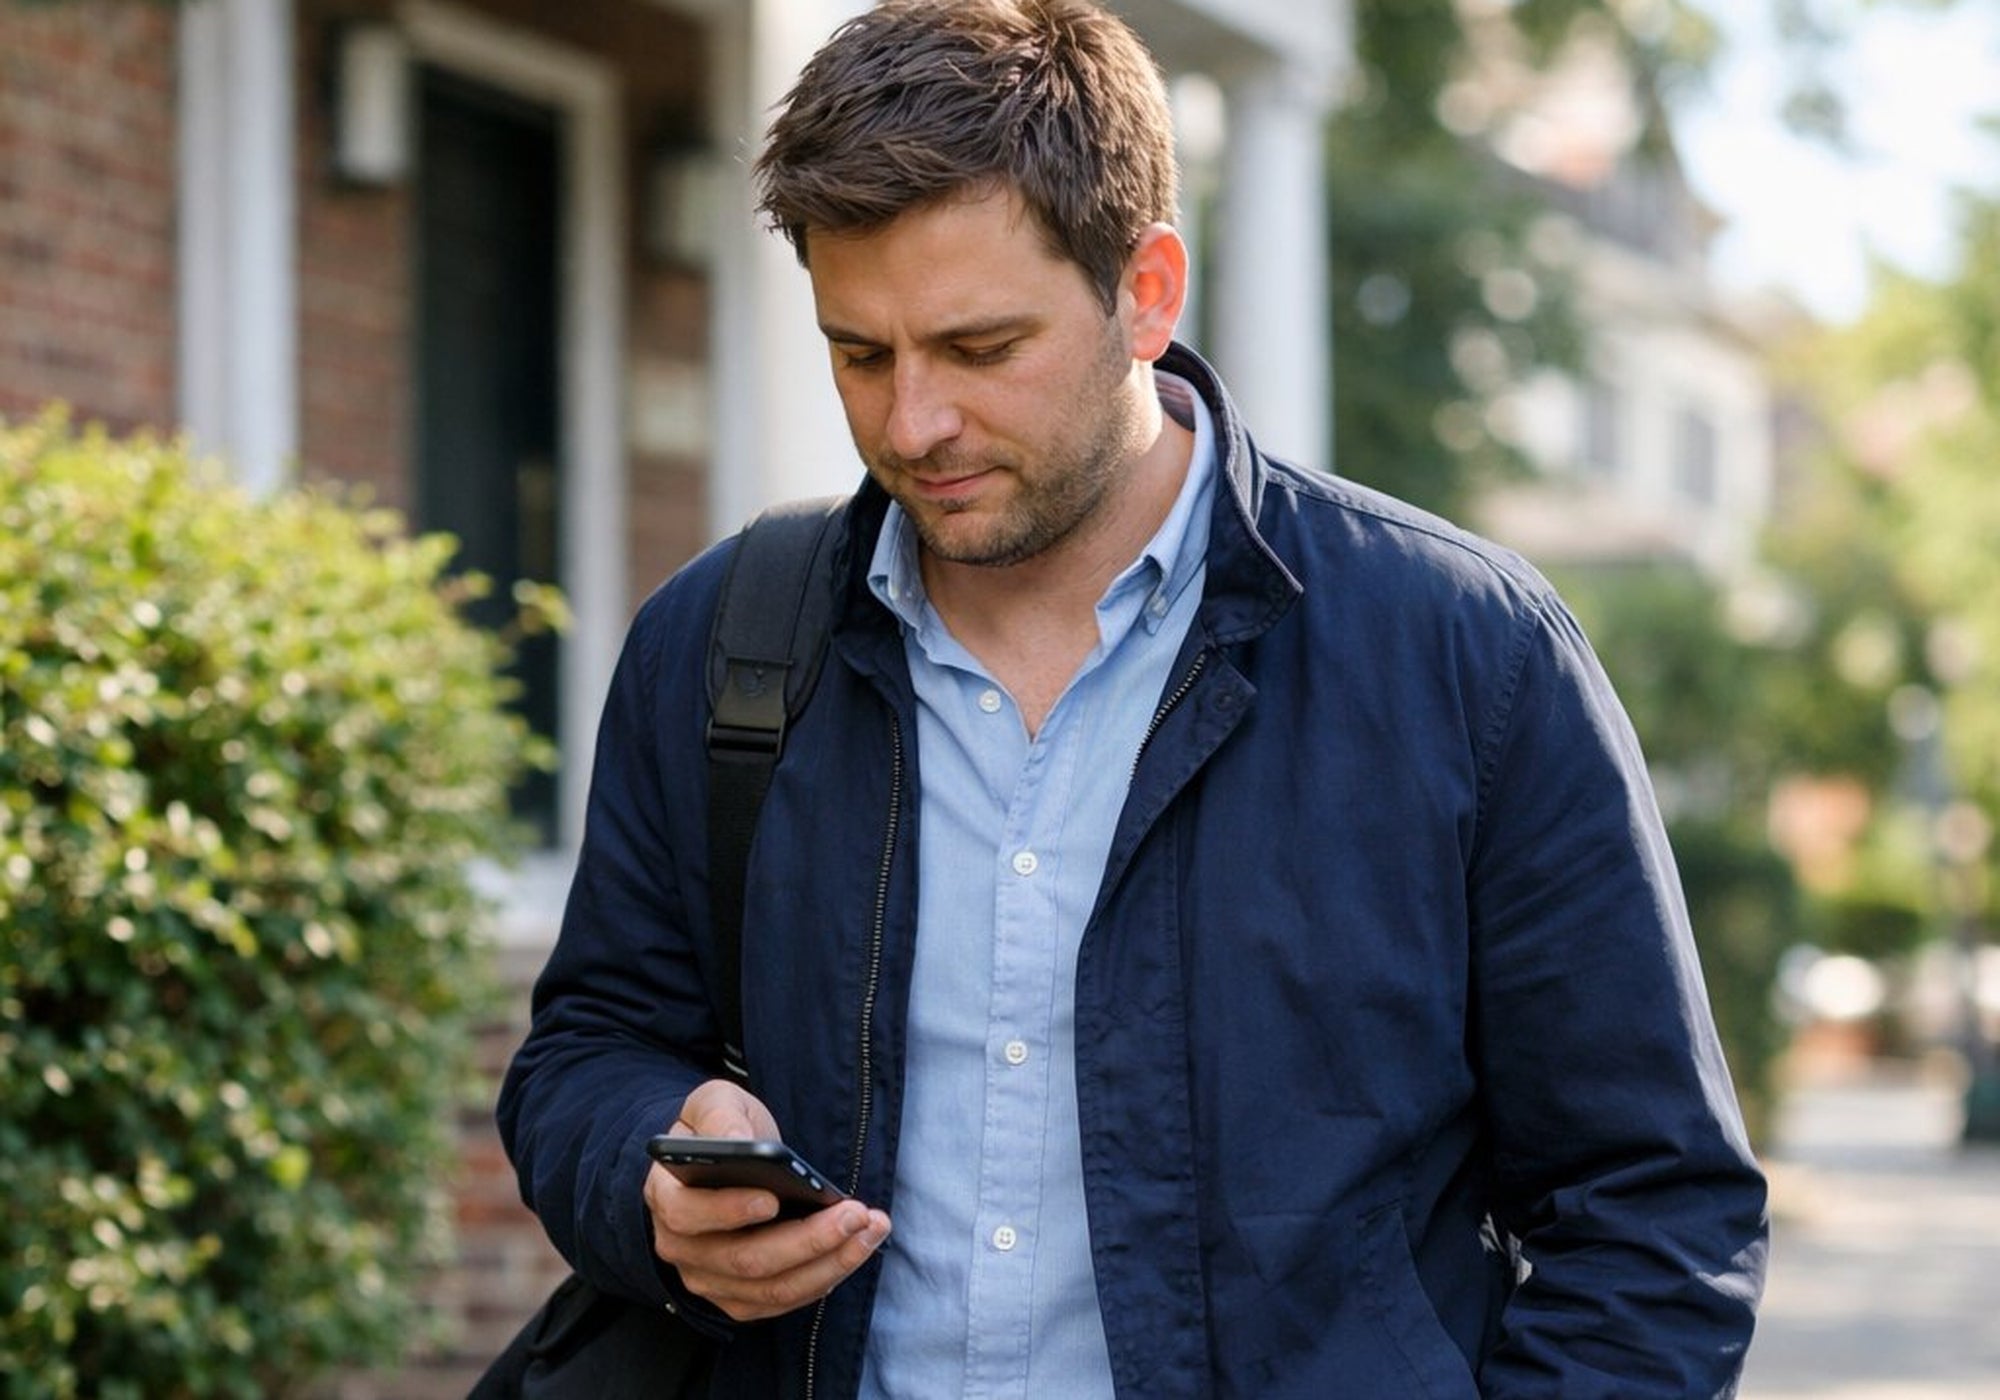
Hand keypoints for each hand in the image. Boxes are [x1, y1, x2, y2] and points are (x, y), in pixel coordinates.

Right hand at [645, 1080, 891, 1321]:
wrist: (725, 1160)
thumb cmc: (722, 1129)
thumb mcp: (715, 1103)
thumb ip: (721, 1116)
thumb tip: (741, 1142)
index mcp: (667, 1197)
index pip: (687, 1214)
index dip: (728, 1211)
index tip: (773, 1199)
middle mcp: (681, 1247)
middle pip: (744, 1259)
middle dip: (807, 1240)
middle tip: (855, 1213)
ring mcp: (710, 1279)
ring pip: (772, 1287)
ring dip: (830, 1262)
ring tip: (871, 1228)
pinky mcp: (740, 1298)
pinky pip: (786, 1300)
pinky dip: (827, 1276)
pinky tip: (858, 1247)